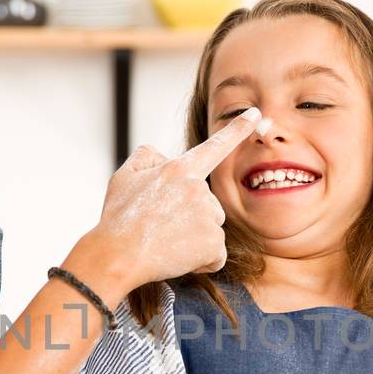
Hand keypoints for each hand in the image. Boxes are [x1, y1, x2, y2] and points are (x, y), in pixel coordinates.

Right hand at [89, 108, 264, 292]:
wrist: (116, 256)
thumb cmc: (118, 218)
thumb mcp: (124, 175)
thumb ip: (148, 157)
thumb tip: (167, 159)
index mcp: (180, 169)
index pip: (215, 146)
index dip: (238, 129)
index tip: (255, 113)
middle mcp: (199, 189)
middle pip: (208, 204)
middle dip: (191, 216)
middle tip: (160, 226)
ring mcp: (208, 216)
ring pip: (211, 228)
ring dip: (195, 238)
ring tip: (166, 243)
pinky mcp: (212, 243)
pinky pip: (215, 255)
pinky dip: (201, 260)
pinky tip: (178, 258)